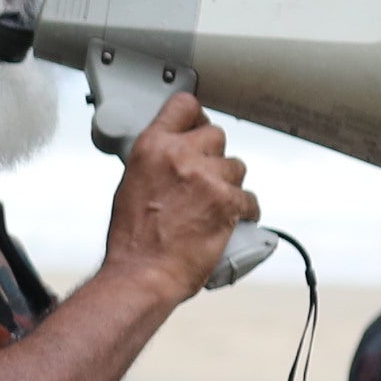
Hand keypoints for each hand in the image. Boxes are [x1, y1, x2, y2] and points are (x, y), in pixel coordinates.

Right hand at [103, 90, 253, 299]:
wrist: (143, 274)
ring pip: (236, 166)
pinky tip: (231, 220)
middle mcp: (180, 155)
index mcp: (152, 147)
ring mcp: (206, 177)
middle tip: (205, 178)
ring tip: (214, 206)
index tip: (199, 127)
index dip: (196, 117)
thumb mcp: (131, 185)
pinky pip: (249, 198)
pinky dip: (244, 210)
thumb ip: (155, 163)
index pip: (185, 106)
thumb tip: (172, 159)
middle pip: (216, 135)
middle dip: (213, 157)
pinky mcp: (227, 201)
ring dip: (229, 184)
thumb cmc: (133, 240)